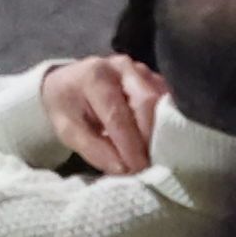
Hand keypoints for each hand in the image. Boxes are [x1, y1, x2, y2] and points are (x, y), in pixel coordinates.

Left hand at [39, 48, 168, 177]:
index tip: (136, 169)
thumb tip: (124, 169)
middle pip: (147, 102)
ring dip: (161, 131)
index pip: (118, 115)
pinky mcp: (154, 78)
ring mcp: (142, 70)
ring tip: (154, 156)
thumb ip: (94, 150)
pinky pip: (167, 101)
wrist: (68, 82)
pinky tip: (159, 142)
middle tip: (148, 165)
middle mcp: (122, 67)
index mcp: (96, 77)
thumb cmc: (68, 107)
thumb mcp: (68, 131)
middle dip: (150, 138)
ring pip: (162, 101)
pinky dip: (165, 123)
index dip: (130, 145)